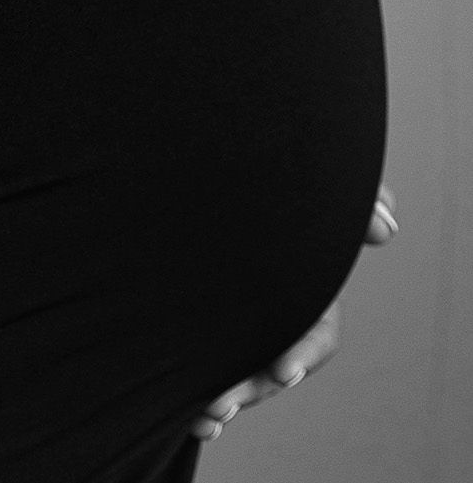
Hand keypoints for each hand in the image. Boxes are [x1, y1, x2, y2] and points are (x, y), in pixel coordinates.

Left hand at [189, 185, 397, 443]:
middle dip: (253, 386)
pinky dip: (199, 391)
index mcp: (305, 285)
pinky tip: (188, 413)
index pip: (317, 330)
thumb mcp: (306, 185)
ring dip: (225, 398)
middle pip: (271, 361)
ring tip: (203, 415)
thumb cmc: (262, 176)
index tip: (283, 371)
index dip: (304, 352)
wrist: (190, 159)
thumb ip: (354, 203)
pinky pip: (205, 364)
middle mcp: (272, 306)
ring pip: (237, 369)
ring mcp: (235, 315)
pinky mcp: (200, 322)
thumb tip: (385, 230)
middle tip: (223, 403)